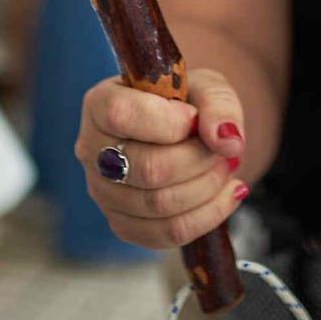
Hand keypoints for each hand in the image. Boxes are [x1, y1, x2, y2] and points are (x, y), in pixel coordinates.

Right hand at [77, 69, 246, 250]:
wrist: (188, 133)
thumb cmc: (189, 103)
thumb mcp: (208, 86)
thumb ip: (219, 104)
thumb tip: (228, 141)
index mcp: (100, 104)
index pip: (121, 115)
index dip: (169, 122)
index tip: (196, 119)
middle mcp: (92, 150)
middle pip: (146, 168)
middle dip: (198, 160)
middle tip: (223, 150)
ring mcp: (104, 192)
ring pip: (158, 205)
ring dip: (208, 188)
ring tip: (227, 166)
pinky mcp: (123, 224)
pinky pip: (167, 233)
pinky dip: (208, 215)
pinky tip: (228, 194)